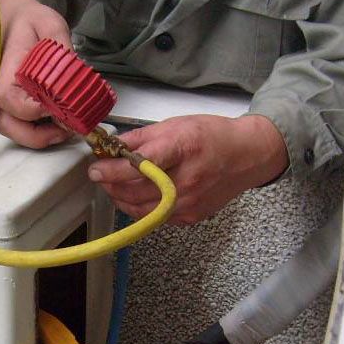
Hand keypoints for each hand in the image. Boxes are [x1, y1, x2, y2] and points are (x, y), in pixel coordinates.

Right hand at [0, 0, 72, 147]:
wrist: (19, 20)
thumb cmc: (31, 22)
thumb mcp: (51, 25)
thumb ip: (62, 48)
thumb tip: (74, 74)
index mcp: (7, 70)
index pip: (13, 100)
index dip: (38, 110)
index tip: (62, 108)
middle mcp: (1, 89)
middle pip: (10, 125)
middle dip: (39, 135)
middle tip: (67, 128)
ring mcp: (6, 99)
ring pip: (14, 130)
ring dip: (40, 137)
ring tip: (66, 127)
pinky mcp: (15, 104)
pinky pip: (21, 126)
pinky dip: (40, 132)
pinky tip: (59, 122)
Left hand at [88, 115, 288, 225]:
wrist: (247, 156)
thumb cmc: (211, 136)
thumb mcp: (173, 125)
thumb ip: (139, 138)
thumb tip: (110, 147)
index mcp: (182, 149)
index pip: (140, 165)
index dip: (113, 170)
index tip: (95, 169)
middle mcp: (187, 180)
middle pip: (136, 191)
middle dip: (111, 184)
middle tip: (101, 174)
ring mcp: (189, 202)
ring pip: (141, 210)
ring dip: (120, 198)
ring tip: (114, 184)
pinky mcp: (190, 217)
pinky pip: (154, 217)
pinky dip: (138, 208)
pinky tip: (136, 194)